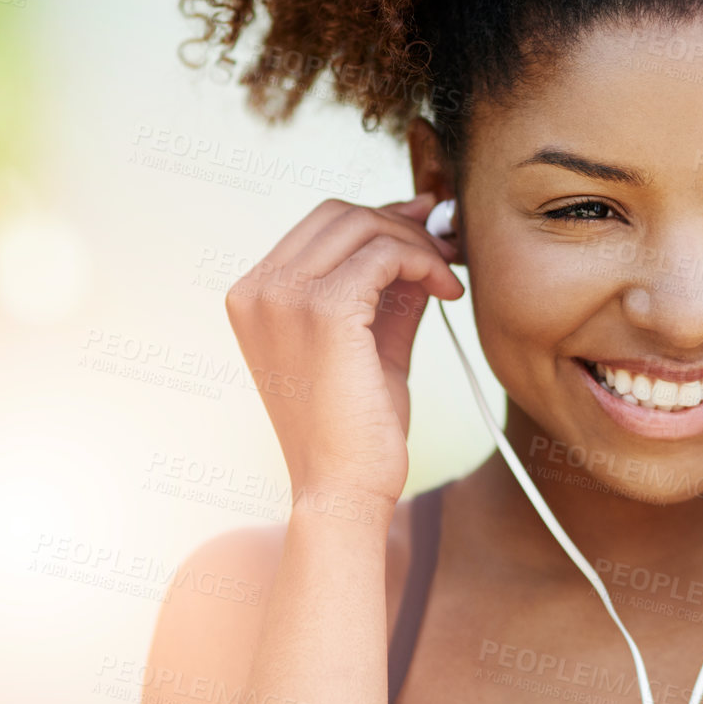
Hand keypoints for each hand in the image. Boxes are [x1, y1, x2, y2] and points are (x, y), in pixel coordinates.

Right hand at [224, 194, 464, 517]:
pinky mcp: (324, 310)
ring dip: (419, 246)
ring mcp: (283, 297)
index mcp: (254, 296)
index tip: (427, 233)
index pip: (321, 225)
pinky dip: (424, 263)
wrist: (343, 489)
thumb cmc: (355, 426)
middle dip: (402, 226)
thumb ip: (386, 284)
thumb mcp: (370, 337)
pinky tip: (448, 293)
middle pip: (341, 215)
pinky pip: (386, 255)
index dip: (381, 221)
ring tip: (448, 280)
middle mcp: (257, 290)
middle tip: (446, 253)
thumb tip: (420, 228)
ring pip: (366, 228)